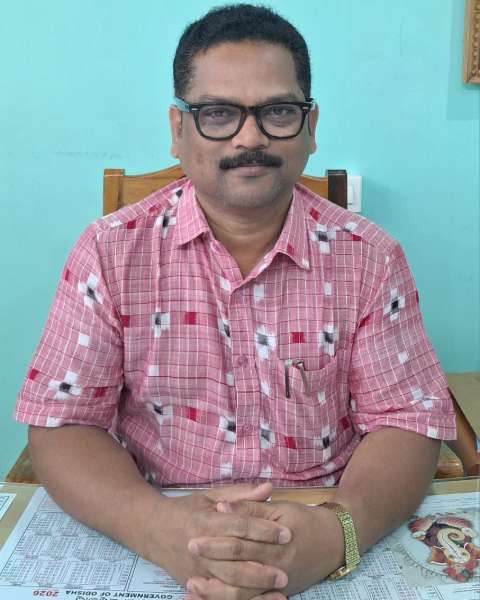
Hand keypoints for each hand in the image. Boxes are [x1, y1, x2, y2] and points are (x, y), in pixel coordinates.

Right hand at [139, 483, 290, 594]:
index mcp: (206, 522)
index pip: (239, 526)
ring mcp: (196, 570)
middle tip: (286, 569)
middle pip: (234, 560)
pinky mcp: (194, 584)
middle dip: (262, 566)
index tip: (286, 533)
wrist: (152, 530)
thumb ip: (241, 495)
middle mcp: (201, 549)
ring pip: (228, 584)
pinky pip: (219, 597)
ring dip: (255, 588)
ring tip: (279, 588)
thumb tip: (269, 487)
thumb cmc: (186, 510)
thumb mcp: (210, 496)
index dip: (264, 530)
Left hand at [185, 499, 344, 598]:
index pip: (240, 542)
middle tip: (188, 554)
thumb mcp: (281, 508)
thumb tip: (224, 507)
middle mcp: (276, 567)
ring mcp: (277, 583)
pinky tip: (213, 598)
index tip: (194, 533)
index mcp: (276, 543)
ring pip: (242, 593)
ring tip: (191, 584)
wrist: (335, 541)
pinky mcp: (278, 591)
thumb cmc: (306, 520)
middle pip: (238, 569)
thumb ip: (252, 507)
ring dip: (215, 591)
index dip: (216, 539)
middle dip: (211, 563)